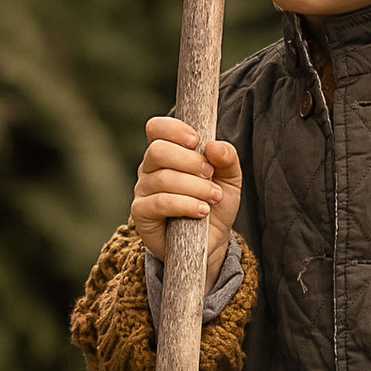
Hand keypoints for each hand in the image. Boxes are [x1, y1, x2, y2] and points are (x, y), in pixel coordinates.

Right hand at [131, 116, 239, 275]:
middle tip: (210, 174)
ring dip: (195, 187)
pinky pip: (160, 203)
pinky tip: (202, 210)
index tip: (196, 141)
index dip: (174, 129)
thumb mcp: (229, 178)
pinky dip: (185, 204)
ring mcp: (143, 190)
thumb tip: (214, 147)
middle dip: (189, 161)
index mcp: (167, 152)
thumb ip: (227, 158)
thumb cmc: (215, 203)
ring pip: (163, 178)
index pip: (156, 128)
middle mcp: (149, 168)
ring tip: (214, 197)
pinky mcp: (141, 213)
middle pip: (157, 150)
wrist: (211, 241)